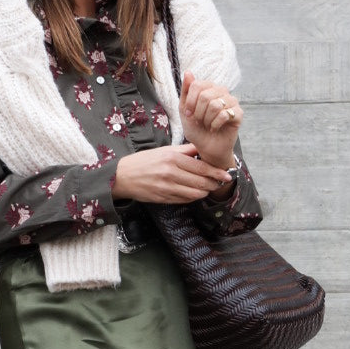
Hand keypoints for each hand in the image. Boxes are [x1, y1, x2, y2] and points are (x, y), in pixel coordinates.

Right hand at [113, 144, 233, 203]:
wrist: (122, 177)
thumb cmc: (144, 161)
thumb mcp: (163, 151)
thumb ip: (184, 151)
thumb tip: (201, 148)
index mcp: (172, 159)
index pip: (201, 167)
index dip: (216, 172)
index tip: (227, 175)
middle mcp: (171, 173)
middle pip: (201, 181)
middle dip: (214, 183)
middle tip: (220, 182)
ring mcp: (167, 188)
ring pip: (195, 193)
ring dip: (205, 191)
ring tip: (208, 188)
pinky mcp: (164, 198)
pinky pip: (185, 200)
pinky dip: (193, 197)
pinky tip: (195, 193)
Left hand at [179, 71, 242, 169]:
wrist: (207, 147)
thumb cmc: (196, 128)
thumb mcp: (184, 110)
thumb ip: (186, 91)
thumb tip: (188, 72)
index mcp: (208, 87)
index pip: (197, 85)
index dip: (190, 102)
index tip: (188, 113)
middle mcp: (221, 91)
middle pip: (205, 96)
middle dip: (198, 113)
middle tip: (199, 121)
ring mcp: (232, 101)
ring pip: (215, 105)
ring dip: (207, 120)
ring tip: (208, 125)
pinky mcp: (239, 113)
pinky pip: (224, 115)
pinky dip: (215, 125)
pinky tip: (215, 128)